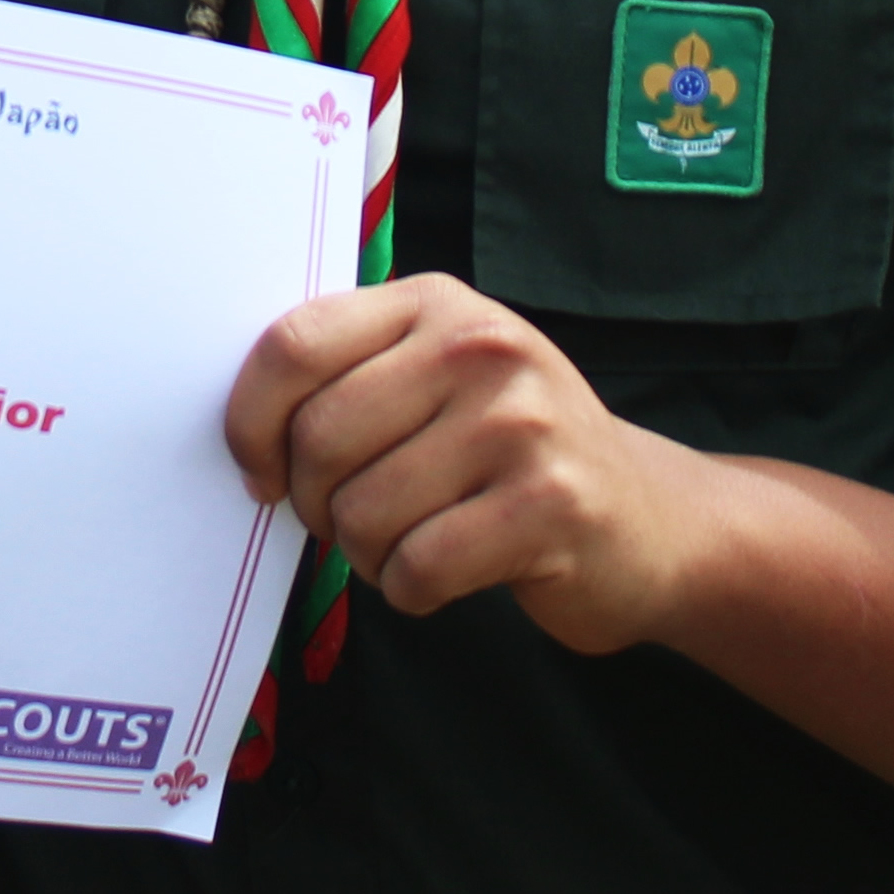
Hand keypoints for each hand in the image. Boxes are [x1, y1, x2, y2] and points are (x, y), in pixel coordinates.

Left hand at [222, 277, 704, 654]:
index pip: (292, 345)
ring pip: (362, 512)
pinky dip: (412, 590)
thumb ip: (352, 374)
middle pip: (319, 439)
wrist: (650, 519)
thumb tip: (242, 430)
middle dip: (314, 502)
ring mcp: (521, 423)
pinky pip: (417, 568)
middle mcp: (480, 347)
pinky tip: (451, 571)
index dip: (249, 421)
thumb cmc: (513, 454)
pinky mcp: (550, 505)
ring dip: (368, 554)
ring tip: (414, 541)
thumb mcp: (440, 376)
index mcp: (435, 303)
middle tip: (352, 519)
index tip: (259, 470)